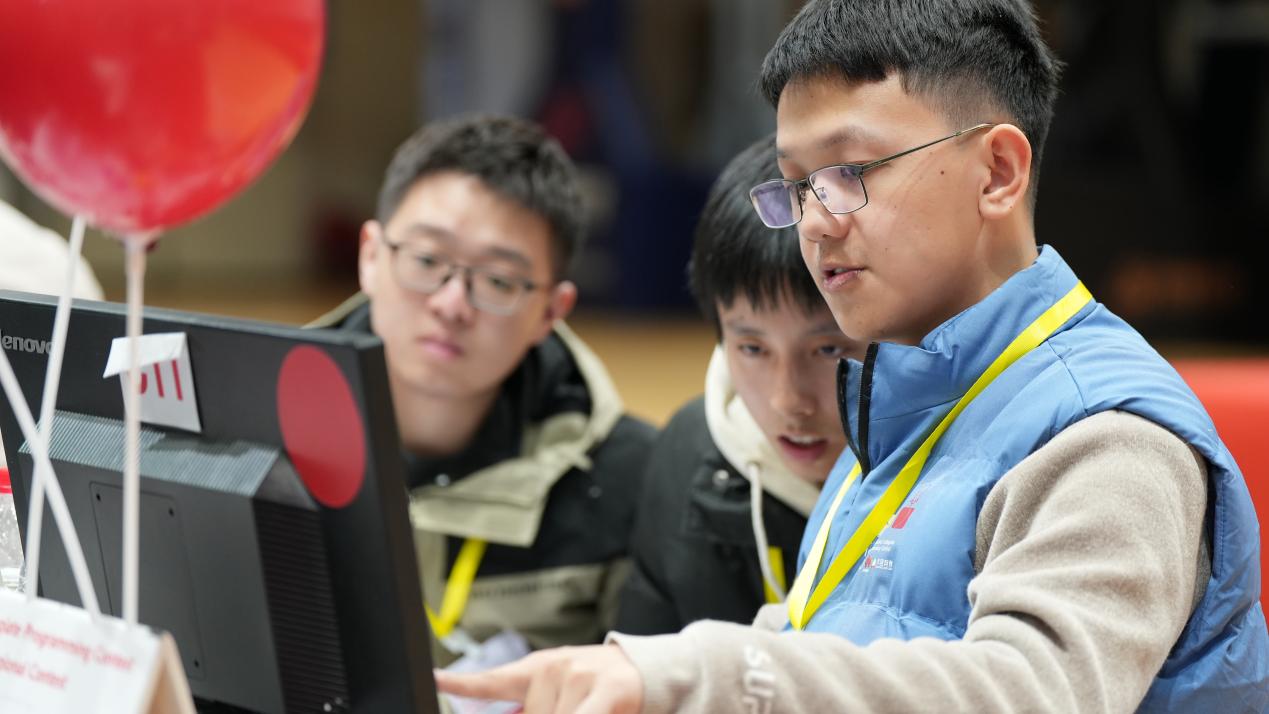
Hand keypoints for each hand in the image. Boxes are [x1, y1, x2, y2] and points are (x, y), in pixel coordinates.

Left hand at [435, 644, 643, 713]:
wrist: (653, 671)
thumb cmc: (602, 691)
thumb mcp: (560, 693)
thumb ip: (533, 705)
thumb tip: (505, 707)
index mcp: (536, 670)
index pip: (491, 682)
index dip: (461, 684)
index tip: (434, 679)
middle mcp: (553, 668)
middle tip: (574, 706)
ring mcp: (578, 678)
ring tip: (595, 709)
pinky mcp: (606, 692)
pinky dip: (564, 710)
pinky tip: (552, 700)